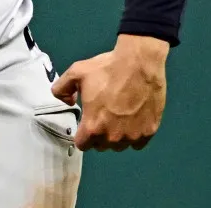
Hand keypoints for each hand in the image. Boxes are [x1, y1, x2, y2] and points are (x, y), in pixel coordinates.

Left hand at [50, 34, 168, 150]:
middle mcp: (112, 137)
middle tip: (102, 116)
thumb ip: (61, 89)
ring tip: (118, 117)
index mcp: (92, 126)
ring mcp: (132, 136)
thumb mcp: (75, 73)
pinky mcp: (149, 132)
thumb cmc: (106, 69)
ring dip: (116, 136)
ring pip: (120, 145)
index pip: (82, 145)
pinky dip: (134, 135)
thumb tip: (68, 101)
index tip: (85, 124)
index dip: (82, 135)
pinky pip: (138, 142)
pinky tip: (133, 120)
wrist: (139, 64)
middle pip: (101, 146)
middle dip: (99, 134)